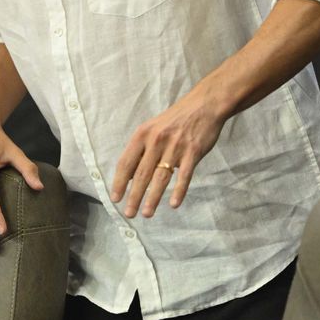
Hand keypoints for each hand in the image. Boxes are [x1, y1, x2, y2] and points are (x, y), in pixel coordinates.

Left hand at [110, 87, 226, 218]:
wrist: (203, 105)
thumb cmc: (175, 119)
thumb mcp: (153, 129)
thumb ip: (142, 150)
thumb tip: (130, 175)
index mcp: (142, 134)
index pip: (126, 162)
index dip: (120, 182)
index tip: (115, 198)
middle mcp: (156, 141)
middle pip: (142, 173)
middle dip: (134, 196)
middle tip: (129, 213)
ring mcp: (175, 147)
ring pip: (161, 177)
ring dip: (153, 197)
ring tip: (146, 213)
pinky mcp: (193, 152)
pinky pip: (184, 175)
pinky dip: (179, 190)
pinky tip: (173, 204)